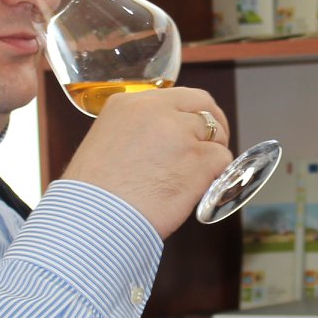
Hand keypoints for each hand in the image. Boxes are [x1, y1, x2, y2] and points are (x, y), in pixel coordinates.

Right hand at [60, 87, 233, 236]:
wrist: (95, 220)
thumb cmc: (95, 195)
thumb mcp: (107, 141)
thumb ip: (136, 130)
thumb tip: (162, 140)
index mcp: (130, 103)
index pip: (178, 96)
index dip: (192, 114)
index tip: (194, 131)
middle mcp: (156, 111)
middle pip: (204, 106)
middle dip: (214, 126)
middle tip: (211, 147)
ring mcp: (180, 133)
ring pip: (216, 135)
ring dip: (213, 154)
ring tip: (197, 177)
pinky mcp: (198, 159)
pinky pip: (222, 159)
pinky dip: (217, 174)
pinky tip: (200, 188)